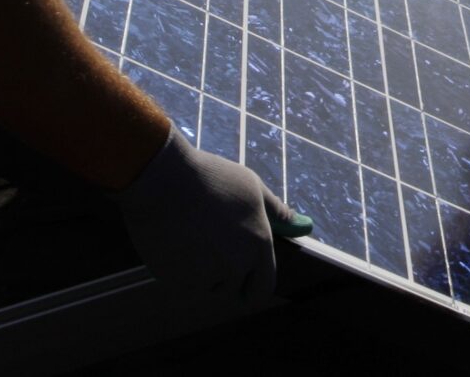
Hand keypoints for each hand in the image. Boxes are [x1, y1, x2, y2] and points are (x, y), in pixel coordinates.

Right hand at [114, 130, 313, 305]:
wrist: (164, 179)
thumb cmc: (211, 178)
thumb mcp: (252, 188)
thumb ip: (278, 212)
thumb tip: (306, 226)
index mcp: (258, 244)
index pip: (263, 287)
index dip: (254, 287)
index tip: (244, 282)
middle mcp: (236, 265)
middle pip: (232, 290)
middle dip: (224, 280)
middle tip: (210, 251)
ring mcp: (205, 274)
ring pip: (205, 285)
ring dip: (200, 272)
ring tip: (192, 236)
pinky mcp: (176, 278)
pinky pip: (181, 281)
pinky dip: (178, 268)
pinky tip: (174, 240)